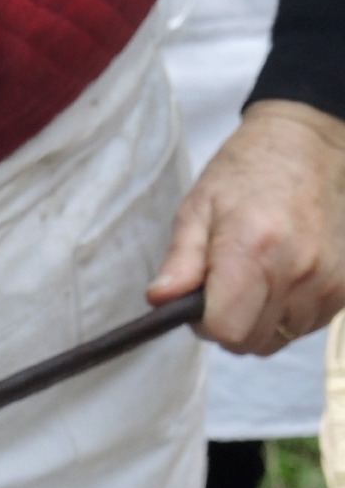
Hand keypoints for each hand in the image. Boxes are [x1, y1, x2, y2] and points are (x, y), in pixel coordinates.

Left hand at [149, 100, 344, 355]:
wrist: (309, 145)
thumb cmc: (245, 175)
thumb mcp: (198, 209)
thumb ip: (179, 262)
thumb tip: (160, 300)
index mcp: (254, 251)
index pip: (226, 331)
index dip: (205, 325)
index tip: (200, 303)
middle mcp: (297, 270)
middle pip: (251, 342)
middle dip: (230, 325)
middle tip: (225, 288)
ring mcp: (328, 279)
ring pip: (279, 338)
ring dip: (261, 321)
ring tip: (256, 278)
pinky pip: (307, 325)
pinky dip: (289, 313)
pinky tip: (282, 279)